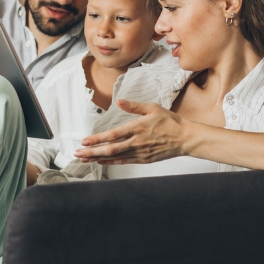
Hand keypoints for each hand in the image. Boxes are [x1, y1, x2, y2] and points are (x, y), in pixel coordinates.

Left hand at [74, 99, 189, 164]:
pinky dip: (111, 162)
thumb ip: (134, 106)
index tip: (85, 141)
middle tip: (78, 153)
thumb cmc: (170, 122)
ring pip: (115, 157)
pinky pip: (124, 162)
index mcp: (137, 127)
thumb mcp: (152, 108)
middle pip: (110, 149)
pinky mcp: (144, 159)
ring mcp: (140, 152)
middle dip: (92, 151)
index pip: (113, 135)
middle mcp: (137, 142)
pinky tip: (100, 161)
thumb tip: (119, 101)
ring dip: (98, 157)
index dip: (97, 139)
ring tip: (84, 158)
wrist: (185, 138)